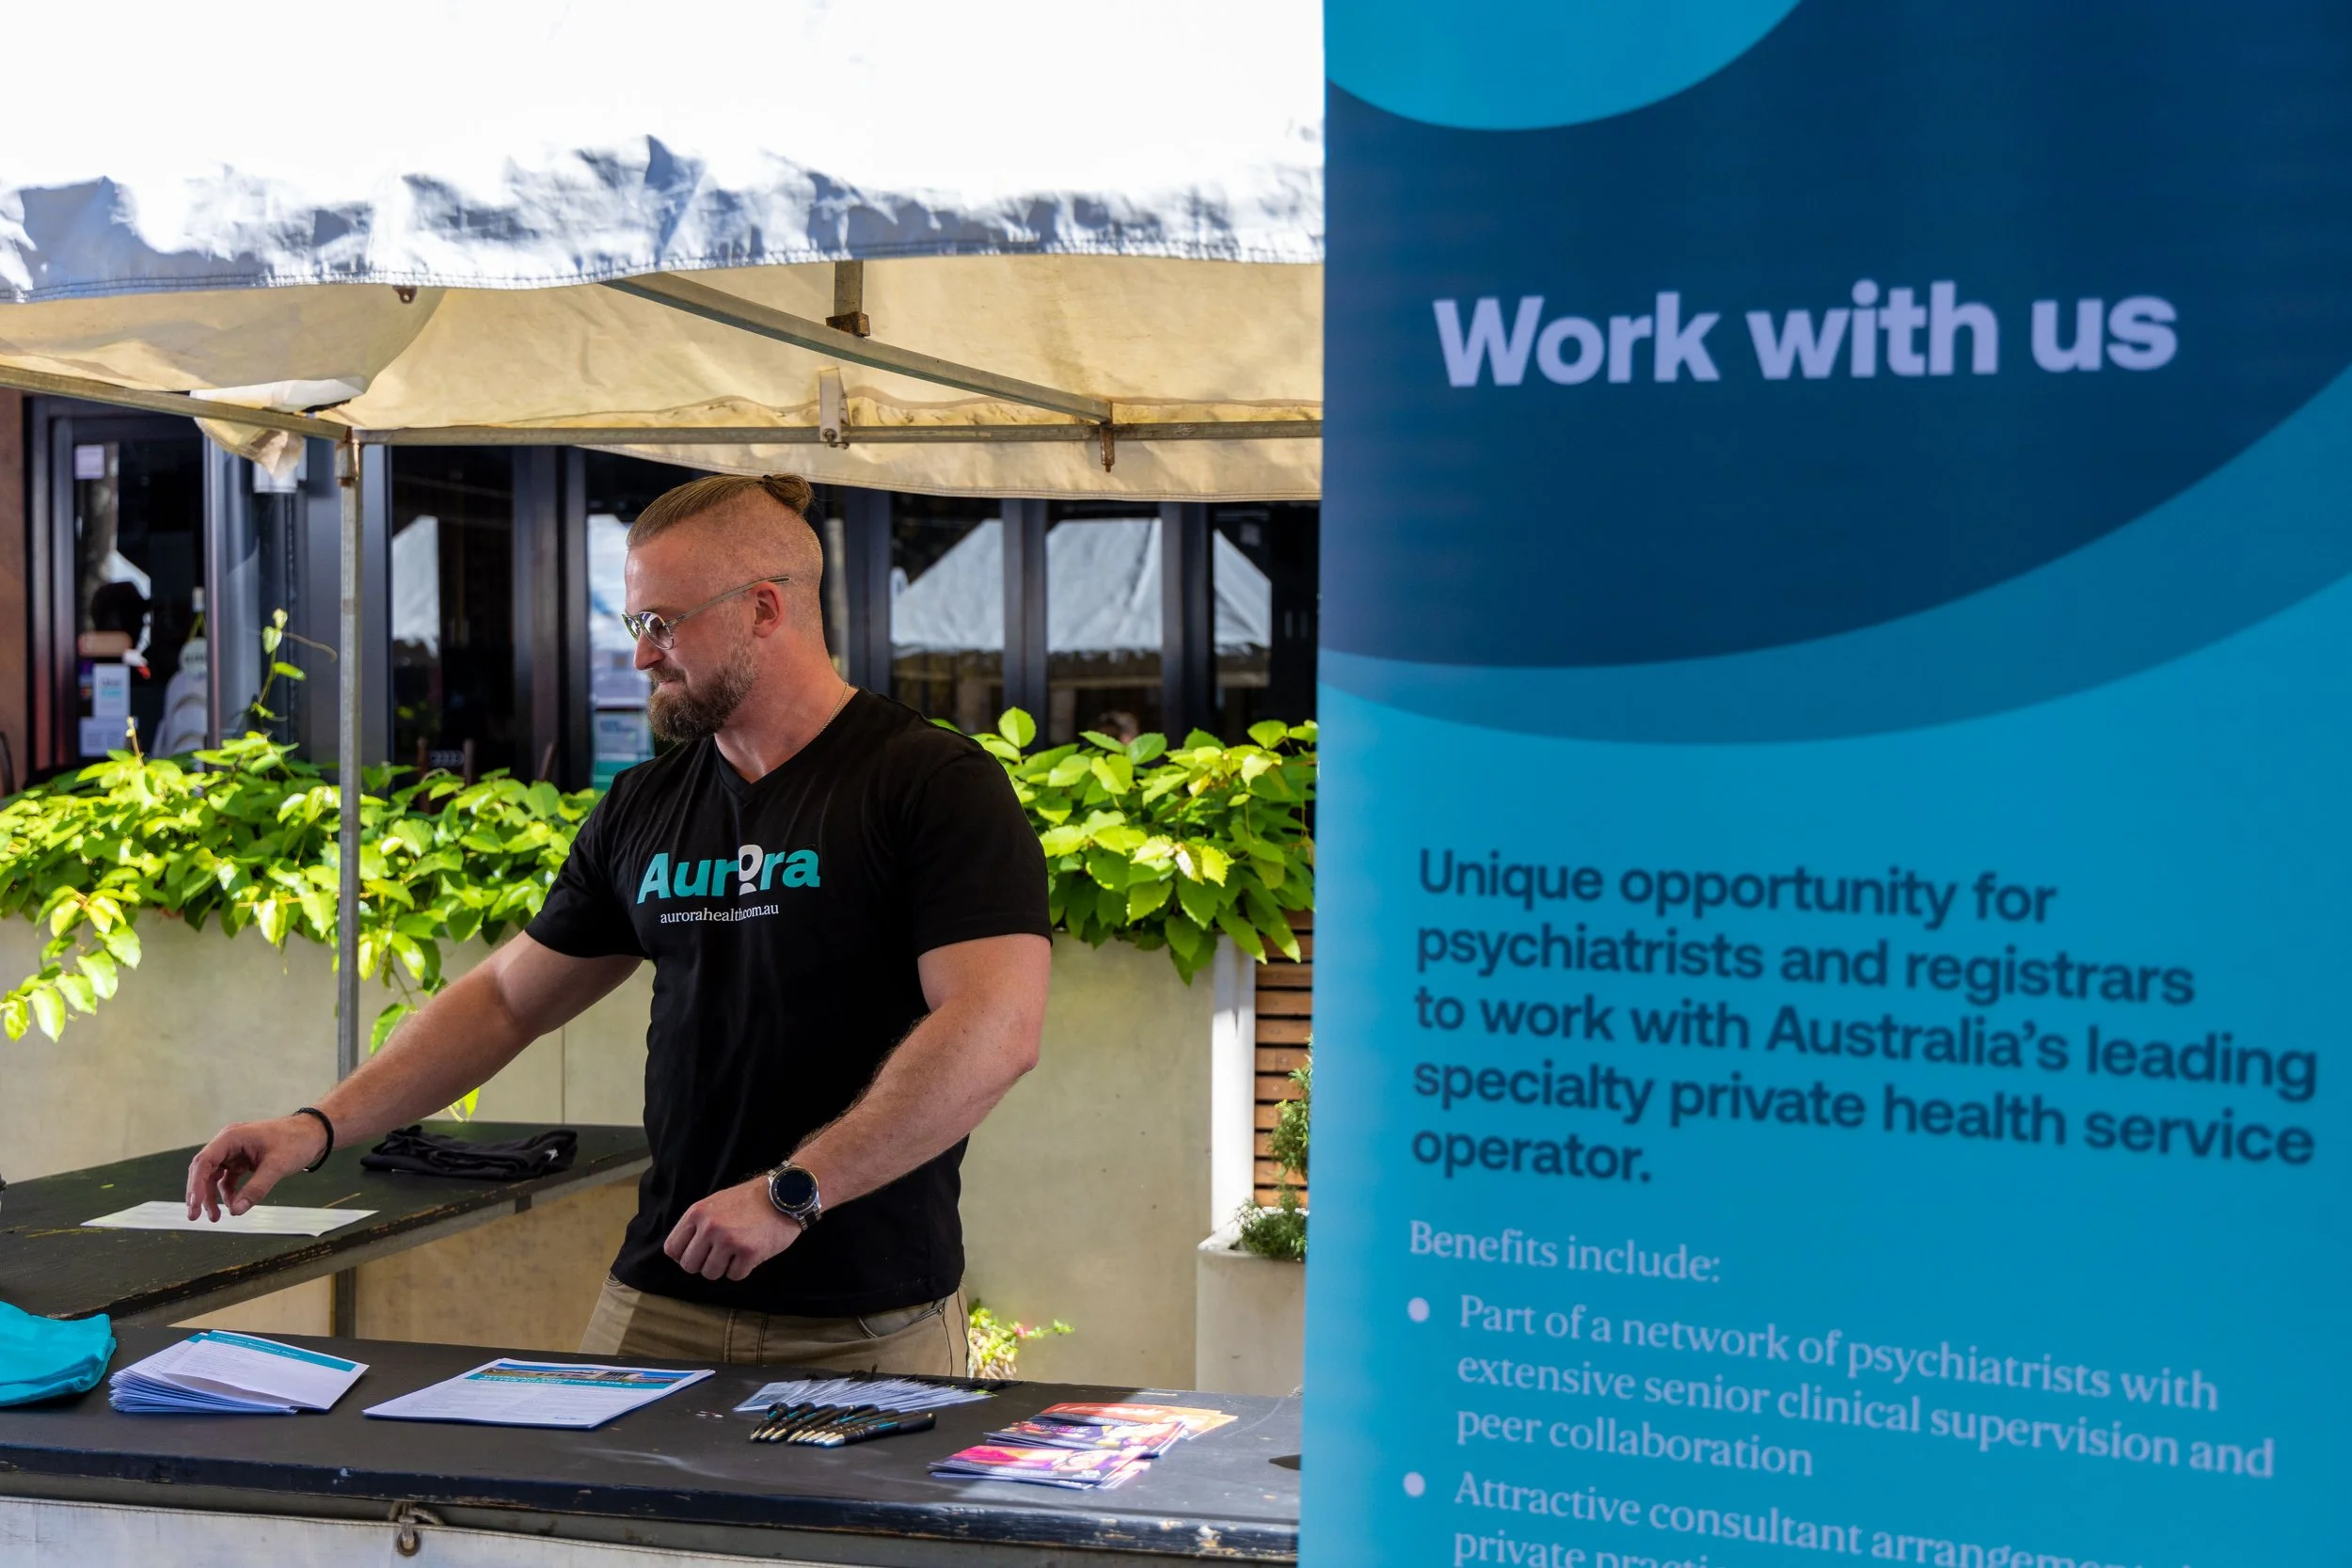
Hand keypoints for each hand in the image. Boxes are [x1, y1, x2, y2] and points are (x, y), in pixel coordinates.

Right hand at [185, 1115, 327, 1220]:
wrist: (315, 1133)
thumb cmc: (296, 1142)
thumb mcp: (277, 1166)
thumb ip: (256, 1189)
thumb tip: (235, 1211)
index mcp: (231, 1138)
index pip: (204, 1162)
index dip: (196, 1185)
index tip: (194, 1205)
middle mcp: (229, 1143)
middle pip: (204, 1170)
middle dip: (199, 1193)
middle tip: (195, 1216)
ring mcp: (235, 1152)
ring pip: (214, 1176)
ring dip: (212, 1196)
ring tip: (214, 1217)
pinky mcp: (243, 1160)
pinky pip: (228, 1179)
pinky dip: (228, 1193)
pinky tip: (232, 1206)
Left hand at [663, 1177, 802, 1281]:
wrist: (785, 1194)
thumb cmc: (750, 1200)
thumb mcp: (716, 1203)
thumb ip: (698, 1225)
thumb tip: (682, 1253)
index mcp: (697, 1213)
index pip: (672, 1249)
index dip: (684, 1255)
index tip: (698, 1253)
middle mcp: (710, 1227)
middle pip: (690, 1266)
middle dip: (704, 1264)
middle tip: (721, 1254)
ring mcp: (729, 1240)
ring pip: (711, 1274)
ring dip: (724, 1267)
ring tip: (737, 1251)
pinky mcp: (749, 1253)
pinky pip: (735, 1276)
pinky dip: (743, 1268)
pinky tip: (752, 1252)